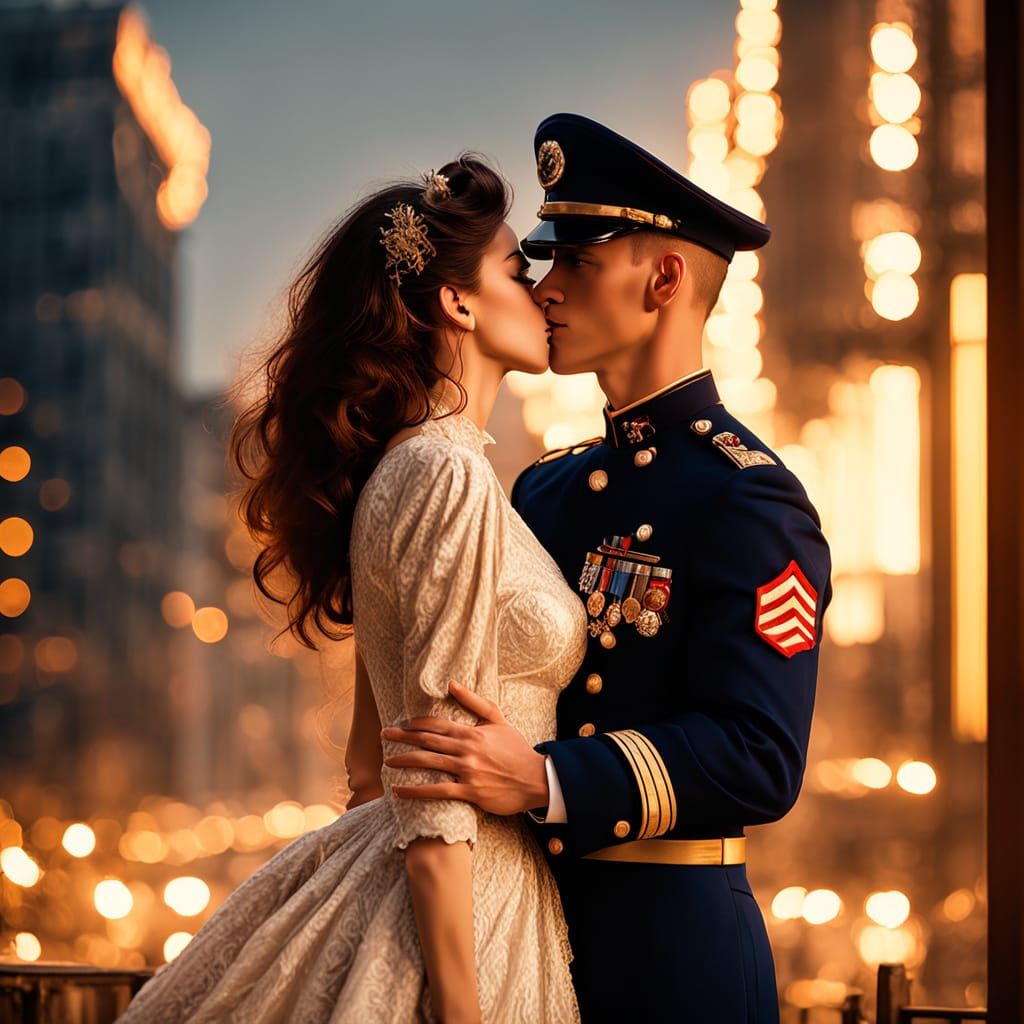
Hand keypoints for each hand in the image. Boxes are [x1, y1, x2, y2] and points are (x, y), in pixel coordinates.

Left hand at [380, 682, 548, 815]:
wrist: (536, 778)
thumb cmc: (516, 749)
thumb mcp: (498, 720)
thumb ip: (475, 702)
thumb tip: (453, 684)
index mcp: (471, 732)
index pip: (437, 724)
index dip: (416, 723)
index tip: (401, 723)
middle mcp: (466, 749)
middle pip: (427, 741)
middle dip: (402, 737)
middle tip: (383, 735)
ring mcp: (467, 770)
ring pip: (428, 763)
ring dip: (405, 760)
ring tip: (387, 761)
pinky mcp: (470, 791)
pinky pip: (437, 790)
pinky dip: (416, 791)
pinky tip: (399, 791)